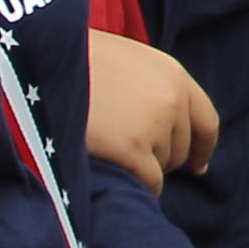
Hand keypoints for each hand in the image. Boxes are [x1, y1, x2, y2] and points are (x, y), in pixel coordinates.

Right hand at [85, 31, 218, 190]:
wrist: (42, 62)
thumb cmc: (77, 61)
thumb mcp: (127, 61)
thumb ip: (152, 88)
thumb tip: (167, 125)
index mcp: (174, 75)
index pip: (206, 120)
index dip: (203, 147)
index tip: (198, 166)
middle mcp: (172, 99)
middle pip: (182, 149)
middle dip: (161, 157)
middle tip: (128, 151)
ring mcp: (154, 125)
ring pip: (162, 166)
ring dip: (141, 165)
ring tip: (108, 145)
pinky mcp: (132, 149)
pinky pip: (151, 182)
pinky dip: (140, 186)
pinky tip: (120, 177)